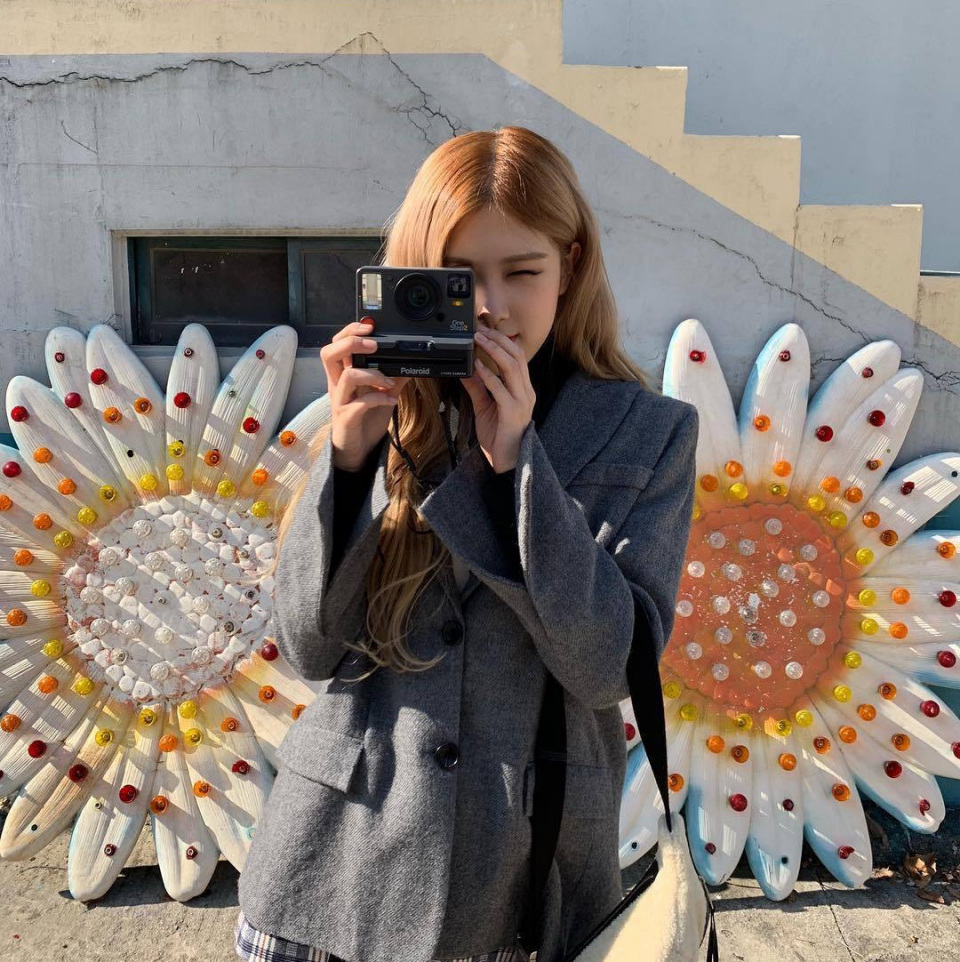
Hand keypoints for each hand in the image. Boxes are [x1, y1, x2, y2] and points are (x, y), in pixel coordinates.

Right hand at [320, 320, 411, 470]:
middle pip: (329, 354)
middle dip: (351, 343)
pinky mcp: (346, 418)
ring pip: (346, 377)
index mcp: (343, 375)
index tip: (368, 326)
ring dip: (372, 374)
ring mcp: (340, 401)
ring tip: (389, 380)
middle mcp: (337, 385)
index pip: (336, 345)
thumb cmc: (365, 420)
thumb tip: (410, 363)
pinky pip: (359, 404)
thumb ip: (392, 378)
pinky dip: (379, 399)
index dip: (348, 332)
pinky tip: (392, 401)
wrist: (357, 450)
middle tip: (374, 344)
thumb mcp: (382, 395)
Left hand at [459, 327, 534, 472]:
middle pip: (516, 357)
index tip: (487, 330)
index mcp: (523, 389)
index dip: (503, 341)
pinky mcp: (512, 412)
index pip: (517, 357)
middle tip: (480, 330)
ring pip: (511, 368)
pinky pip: (500, 389)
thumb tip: (466, 370)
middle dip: (498, 340)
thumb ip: (478, 388)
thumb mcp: (485, 406)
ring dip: (493, 351)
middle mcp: (526, 392)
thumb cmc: (499, 436)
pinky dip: (488, 375)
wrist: (507, 461)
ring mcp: (521, 402)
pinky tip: (476, 367)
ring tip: (478, 340)